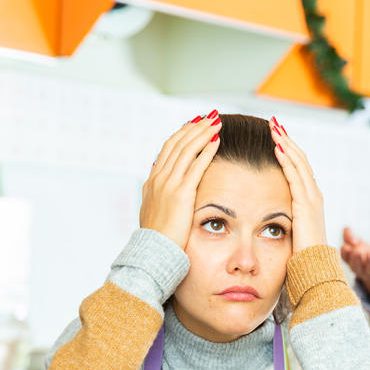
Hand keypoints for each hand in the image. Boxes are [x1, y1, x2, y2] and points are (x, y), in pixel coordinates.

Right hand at [139, 111, 221, 247]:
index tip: (195, 123)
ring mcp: (168, 185)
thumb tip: (160, 179)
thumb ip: (158, 194)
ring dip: (202, 133)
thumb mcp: (153, 211)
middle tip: (210, 116)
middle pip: (178, 144)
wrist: (153, 253)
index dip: (183, 134)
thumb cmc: (158, 238)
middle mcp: (159, 178)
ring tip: (216, 123)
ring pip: (187, 150)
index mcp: (153, 181)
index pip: (168, 149)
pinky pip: (196, 166)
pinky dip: (206, 151)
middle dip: (195, 128)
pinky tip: (216, 141)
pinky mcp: (181, 194)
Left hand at [270, 117, 326, 253]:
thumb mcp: (291, 231)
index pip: (298, 168)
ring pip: (299, 163)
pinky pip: (296, 176)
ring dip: (286, 143)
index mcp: (309, 200)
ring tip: (274, 127)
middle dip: (287, 140)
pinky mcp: (307, 204)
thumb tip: (268, 216)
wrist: (314, 269)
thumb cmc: (301, 255)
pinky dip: (287, 160)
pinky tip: (278, 147)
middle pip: (300, 159)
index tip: (275, 136)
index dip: (288, 150)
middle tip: (274, 123)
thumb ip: (283, 219)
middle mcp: (313, 195)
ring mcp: (312, 198)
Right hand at [340, 227, 369, 304]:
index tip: (346, 247)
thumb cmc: (367, 257)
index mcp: (352, 263)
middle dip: (356, 260)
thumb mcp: (357, 245)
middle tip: (356, 252)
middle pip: (356, 268)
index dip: (345, 253)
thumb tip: (347, 229)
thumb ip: (349, 236)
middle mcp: (362, 270)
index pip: (346, 259)